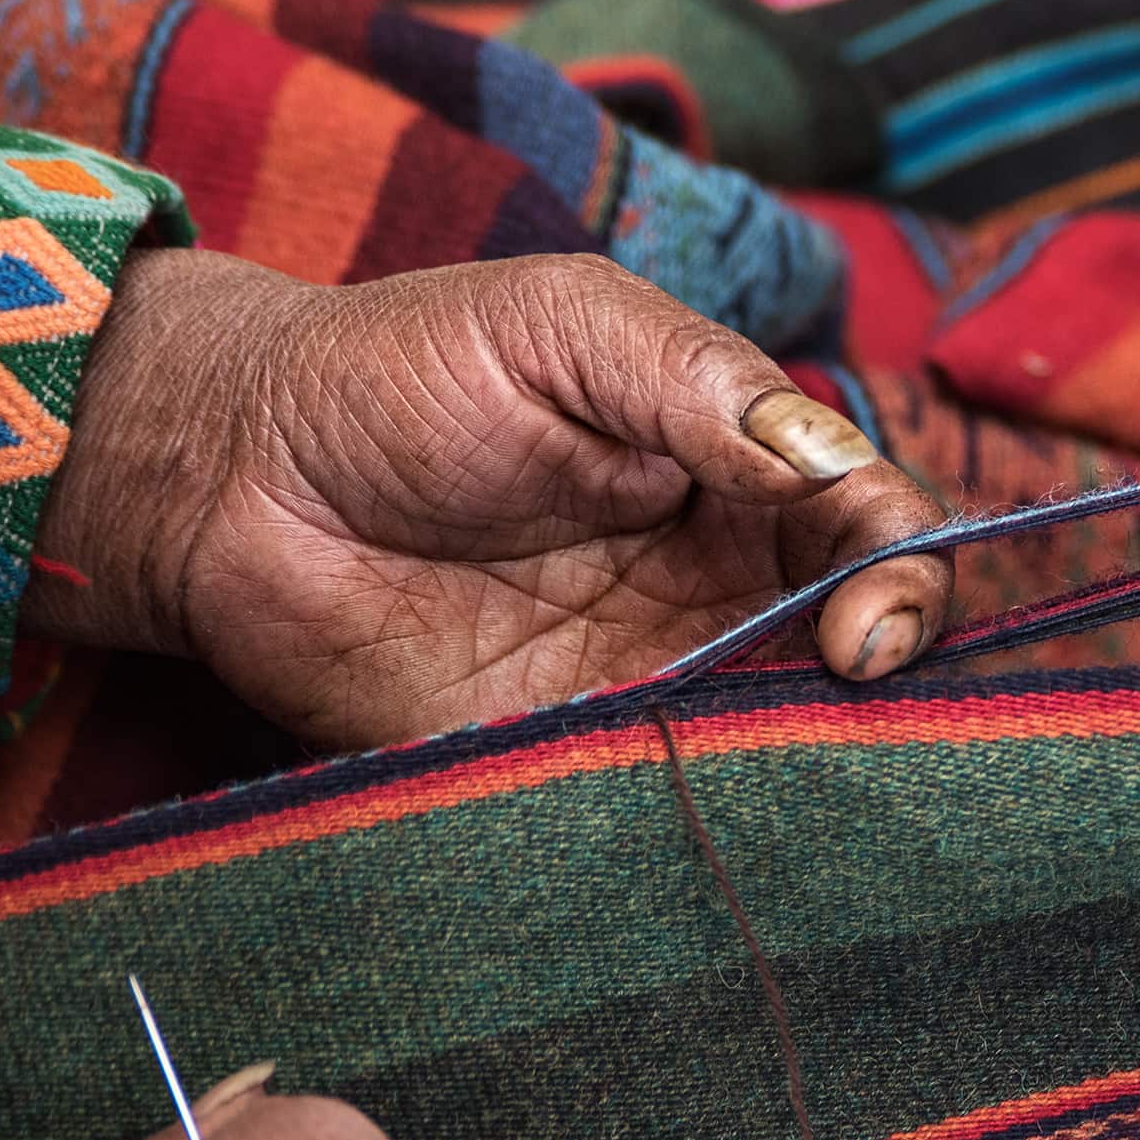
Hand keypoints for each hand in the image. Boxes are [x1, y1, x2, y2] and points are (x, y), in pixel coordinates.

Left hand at [29, 248, 952, 748]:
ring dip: (815, 752)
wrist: (235, 478)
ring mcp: (646, 685)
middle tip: (851, 677)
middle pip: (858, 646)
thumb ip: (699, 383)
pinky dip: (707, 812)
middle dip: (889, 668)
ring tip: (799, 753)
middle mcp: (713, 590)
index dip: (905, 566)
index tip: (869, 611)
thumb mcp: (562, 327)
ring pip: (781, 737)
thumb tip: (828, 461)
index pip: (872, 526)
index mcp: (733, 474)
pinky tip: (715, 805)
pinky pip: (665, 802)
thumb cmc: (393, 373)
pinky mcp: (567, 766)